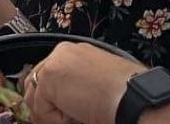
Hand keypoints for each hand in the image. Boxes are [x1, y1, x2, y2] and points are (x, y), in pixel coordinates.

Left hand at [24, 42, 141, 123]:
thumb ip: (75, 86)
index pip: (49, 74)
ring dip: (53, 114)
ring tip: (77, 118)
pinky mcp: (47, 77)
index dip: (51, 97)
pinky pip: (41, 108)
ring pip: (36, 97)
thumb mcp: (97, 86)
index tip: (61, 112)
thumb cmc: (127, 96)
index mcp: (75, 53)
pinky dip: (57, 120)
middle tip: (62, 120)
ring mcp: (52, 63)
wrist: (134, 97)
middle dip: (44, 106)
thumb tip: (64, 104)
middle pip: (35, 82)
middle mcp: (62, 53)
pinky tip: (78, 117)